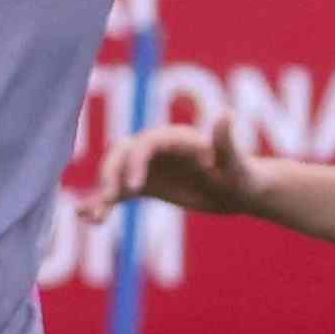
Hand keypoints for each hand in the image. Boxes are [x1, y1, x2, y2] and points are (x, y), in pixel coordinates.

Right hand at [93, 106, 260, 219]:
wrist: (241, 192)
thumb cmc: (244, 175)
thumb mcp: (237, 164)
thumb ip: (227, 141)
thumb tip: (227, 114)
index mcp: (177, 139)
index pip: (146, 144)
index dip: (135, 162)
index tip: (133, 188)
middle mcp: (158, 149)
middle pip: (122, 154)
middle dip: (111, 175)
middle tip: (109, 199)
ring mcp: (149, 167)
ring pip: (114, 174)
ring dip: (101, 192)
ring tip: (91, 216)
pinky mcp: (145, 185)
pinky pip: (118, 192)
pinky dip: (103, 203)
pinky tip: (90, 219)